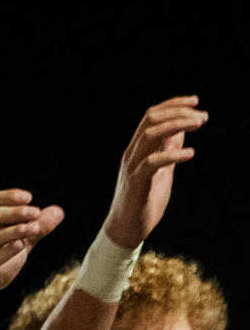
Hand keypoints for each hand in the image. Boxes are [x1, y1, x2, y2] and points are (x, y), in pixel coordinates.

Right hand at [0, 187, 60, 318]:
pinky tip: (21, 246)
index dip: (9, 196)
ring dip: (15, 230)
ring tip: (35, 229)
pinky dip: (5, 251)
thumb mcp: (19, 246)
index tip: (29, 197)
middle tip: (36, 213)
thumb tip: (59, 211)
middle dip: (15, 212)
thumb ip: (36, 230)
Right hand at [105, 96, 203, 247]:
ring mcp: (132, 167)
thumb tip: (181, 132)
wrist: (127, 228)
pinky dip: (173, 155)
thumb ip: (168, 151)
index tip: (195, 101)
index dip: (173, 105)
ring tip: (198, 125)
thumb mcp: (162, 170)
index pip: (151, 116)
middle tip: (201, 116)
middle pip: (150, 120)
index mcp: (137, 149)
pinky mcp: (137, 183)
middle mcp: (132, 153)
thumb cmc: (145, 200)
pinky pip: (153, 163)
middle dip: (178, 112)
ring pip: (150, 135)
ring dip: (176, 125)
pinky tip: (190, 154)